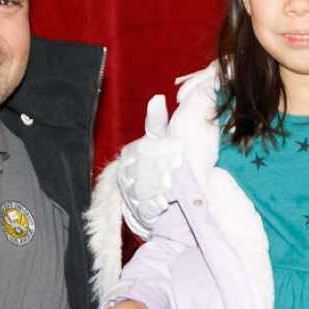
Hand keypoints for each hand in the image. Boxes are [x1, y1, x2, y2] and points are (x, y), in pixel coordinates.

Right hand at [122, 95, 184, 236]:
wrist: (155, 193)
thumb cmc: (159, 160)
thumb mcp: (159, 139)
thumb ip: (158, 121)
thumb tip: (157, 97)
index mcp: (131, 153)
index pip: (144, 148)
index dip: (163, 147)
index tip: (181, 146)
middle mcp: (127, 172)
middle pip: (142, 169)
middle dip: (162, 166)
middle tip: (180, 165)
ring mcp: (130, 193)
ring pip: (140, 189)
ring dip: (157, 187)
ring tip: (172, 186)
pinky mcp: (137, 211)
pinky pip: (142, 209)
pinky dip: (153, 207)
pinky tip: (164, 204)